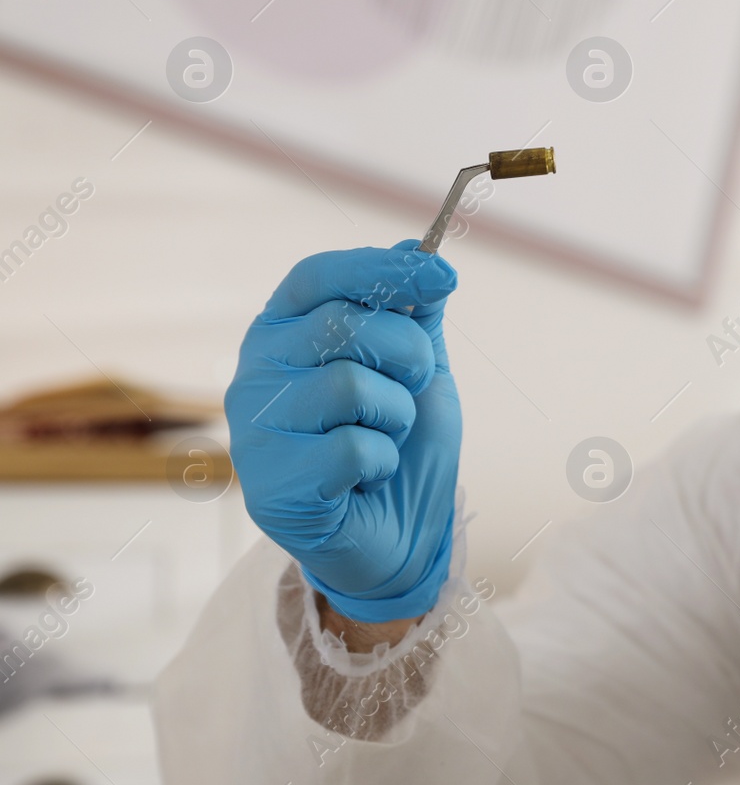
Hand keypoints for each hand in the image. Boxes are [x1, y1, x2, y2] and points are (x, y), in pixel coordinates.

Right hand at [225, 241, 460, 621]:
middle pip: (344, 325)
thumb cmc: (400, 444)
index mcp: (283, 331)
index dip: (381, 271)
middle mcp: (255, 371)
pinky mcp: (269, 486)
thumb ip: (415, 314)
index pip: (319, 277)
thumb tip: (418, 249)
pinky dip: (381, 462)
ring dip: (396, 417)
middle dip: (409, 357)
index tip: (441, 276)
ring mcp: (252, 429)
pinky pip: (351, 448)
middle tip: (412, 392)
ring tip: (383, 440)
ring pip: (350, 386)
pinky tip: (365, 480)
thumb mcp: (420, 370)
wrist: (400, 536)